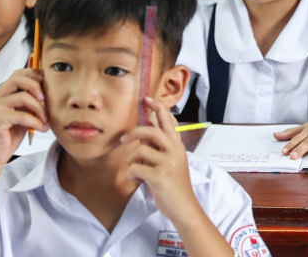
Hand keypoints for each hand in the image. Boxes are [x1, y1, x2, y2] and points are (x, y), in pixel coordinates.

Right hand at [0, 69, 46, 167]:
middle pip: (18, 79)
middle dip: (37, 86)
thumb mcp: (22, 114)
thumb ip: (29, 102)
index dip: (33, 74)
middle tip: (45, 100)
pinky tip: (42, 128)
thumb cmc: (9, 135)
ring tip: (45, 120)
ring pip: (23, 96)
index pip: (17, 74)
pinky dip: (36, 122)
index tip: (46, 84)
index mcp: (0, 94)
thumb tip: (48, 91)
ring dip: (40, 108)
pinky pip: (23, 115)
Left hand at [121, 96, 198, 222]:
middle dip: (134, 132)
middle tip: (123, 139)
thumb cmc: (175, 186)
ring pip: (140, 150)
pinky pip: (135, 168)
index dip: (158, 108)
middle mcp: (175, 151)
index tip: (147, 99)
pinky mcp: (159, 176)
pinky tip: (138, 180)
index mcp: (177, 147)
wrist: (184, 207)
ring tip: (135, 170)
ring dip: (131, 160)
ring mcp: (168, 163)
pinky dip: (131, 174)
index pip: (169, 122)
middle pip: (151, 130)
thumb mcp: (172, 163)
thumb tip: (144, 135)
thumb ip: (161, 148)